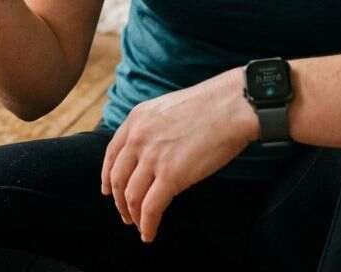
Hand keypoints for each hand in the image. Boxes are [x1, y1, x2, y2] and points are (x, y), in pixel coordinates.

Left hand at [100, 67, 255, 242]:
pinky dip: (147, 225)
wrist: (233, 106)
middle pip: (118, 178)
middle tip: (126, 214)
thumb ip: (153, 128)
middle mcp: (138, 137)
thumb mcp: (168, 108)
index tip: (108, 190)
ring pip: (131, 196)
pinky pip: (151, 208)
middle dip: (119, 201)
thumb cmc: (211, 106)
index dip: (107, 176)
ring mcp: (153, 157)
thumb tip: (151, 153)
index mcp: (136, 119)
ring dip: (133, 215)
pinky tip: (149, 234)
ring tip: (139, 226)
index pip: (112, 154)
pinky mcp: (171, 176)